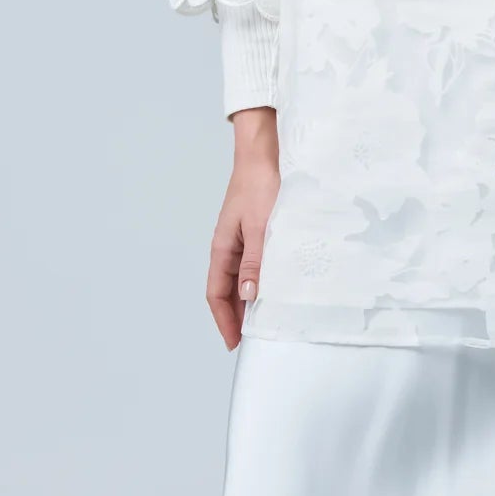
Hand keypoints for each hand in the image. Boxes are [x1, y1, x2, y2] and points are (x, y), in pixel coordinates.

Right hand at [206, 108, 279, 350]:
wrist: (266, 153)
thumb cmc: (260, 184)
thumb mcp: (260, 227)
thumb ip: (255, 262)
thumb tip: (248, 296)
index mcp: (222, 247)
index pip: (216, 293)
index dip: (224, 320)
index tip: (235, 343)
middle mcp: (230, 247)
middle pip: (228, 290)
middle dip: (237, 317)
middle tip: (253, 340)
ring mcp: (243, 240)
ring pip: (243, 279)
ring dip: (251, 301)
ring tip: (266, 322)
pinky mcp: (258, 232)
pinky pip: (257, 265)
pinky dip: (264, 281)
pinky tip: (278, 289)